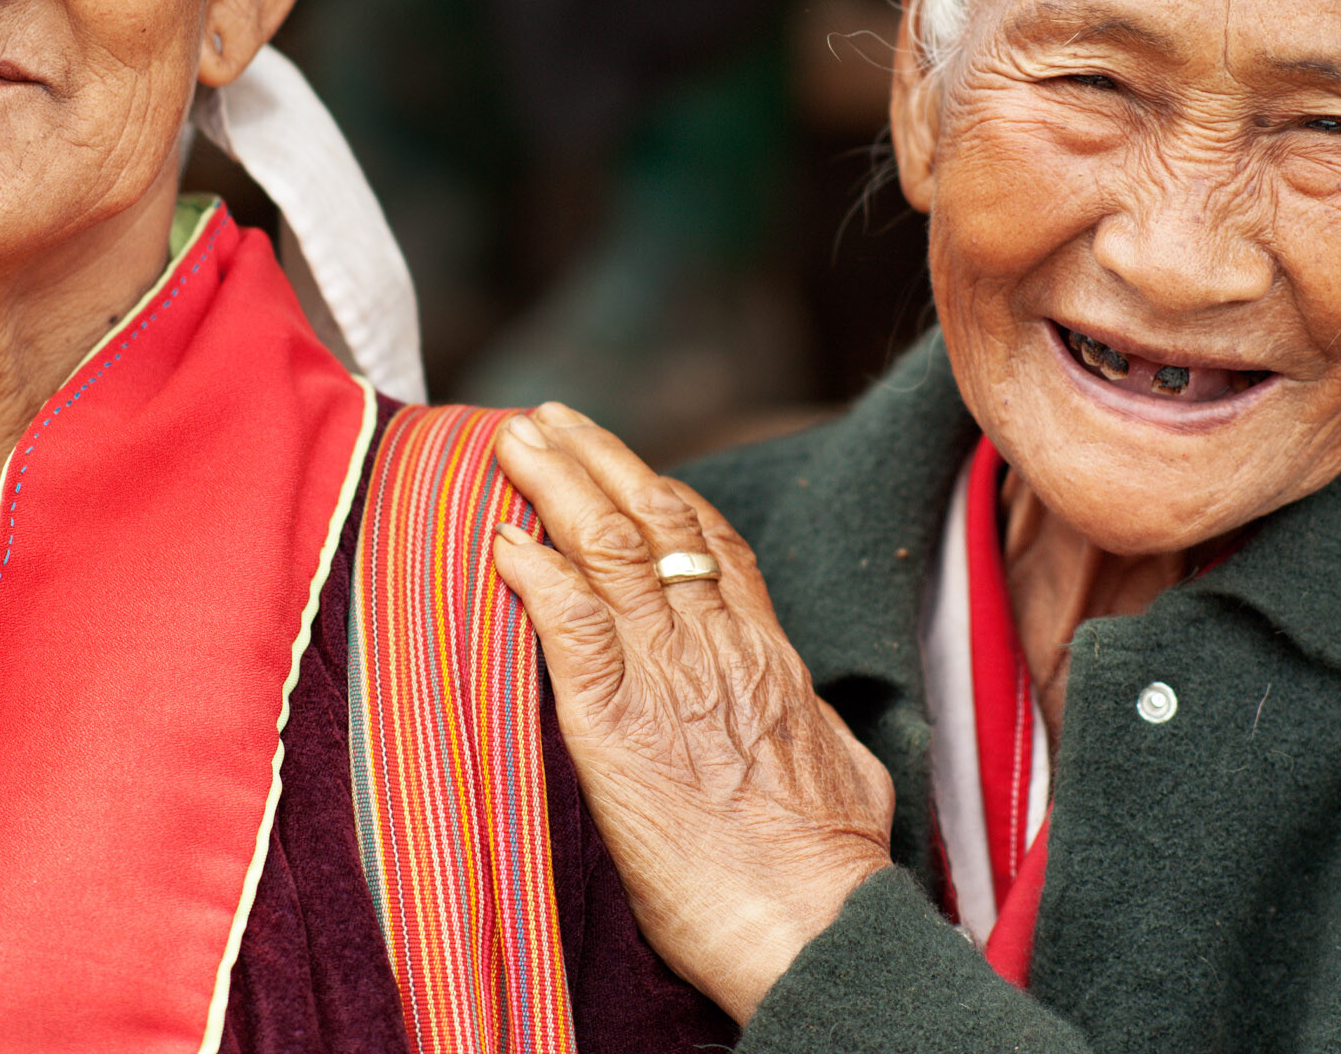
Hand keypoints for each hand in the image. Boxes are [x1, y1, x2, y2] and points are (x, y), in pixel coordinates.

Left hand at [489, 404, 895, 1023]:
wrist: (809, 922)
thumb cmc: (831, 875)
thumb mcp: (844, 774)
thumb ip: (809, 728)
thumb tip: (805, 718)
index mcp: (770, 658)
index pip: (715, 547)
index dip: (663, 496)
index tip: (626, 465)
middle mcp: (718, 646)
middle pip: (656, 520)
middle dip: (598, 459)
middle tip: (550, 419)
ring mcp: (668, 675)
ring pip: (607, 547)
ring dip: (554, 484)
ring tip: (513, 440)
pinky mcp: (614, 719)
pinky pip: (567, 622)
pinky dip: (531, 573)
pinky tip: (497, 542)